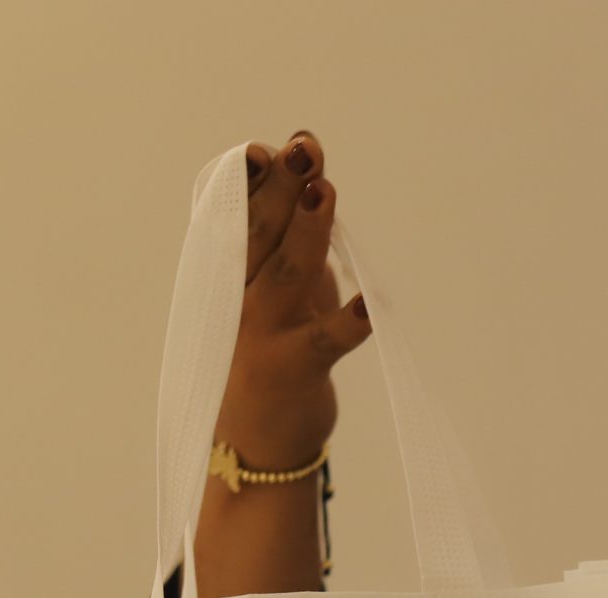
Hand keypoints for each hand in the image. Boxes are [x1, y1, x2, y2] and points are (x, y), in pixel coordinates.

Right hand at [190, 128, 375, 597]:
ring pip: (287, 273)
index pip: (240, 216)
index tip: (270, 146)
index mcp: (237, 275)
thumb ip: (296, 237)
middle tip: (300, 149)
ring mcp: (268, 333)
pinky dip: (350, 323)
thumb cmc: (274, 354)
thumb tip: (315, 178)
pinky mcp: (299, 368)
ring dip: (308, 231)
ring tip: (325, 192)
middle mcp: (244, 298)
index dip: (254, 180)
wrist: (258, 440)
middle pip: (260, 234)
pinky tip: (370, 306)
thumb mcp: (282, 289)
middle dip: (280, 189)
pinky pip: (328, 342)